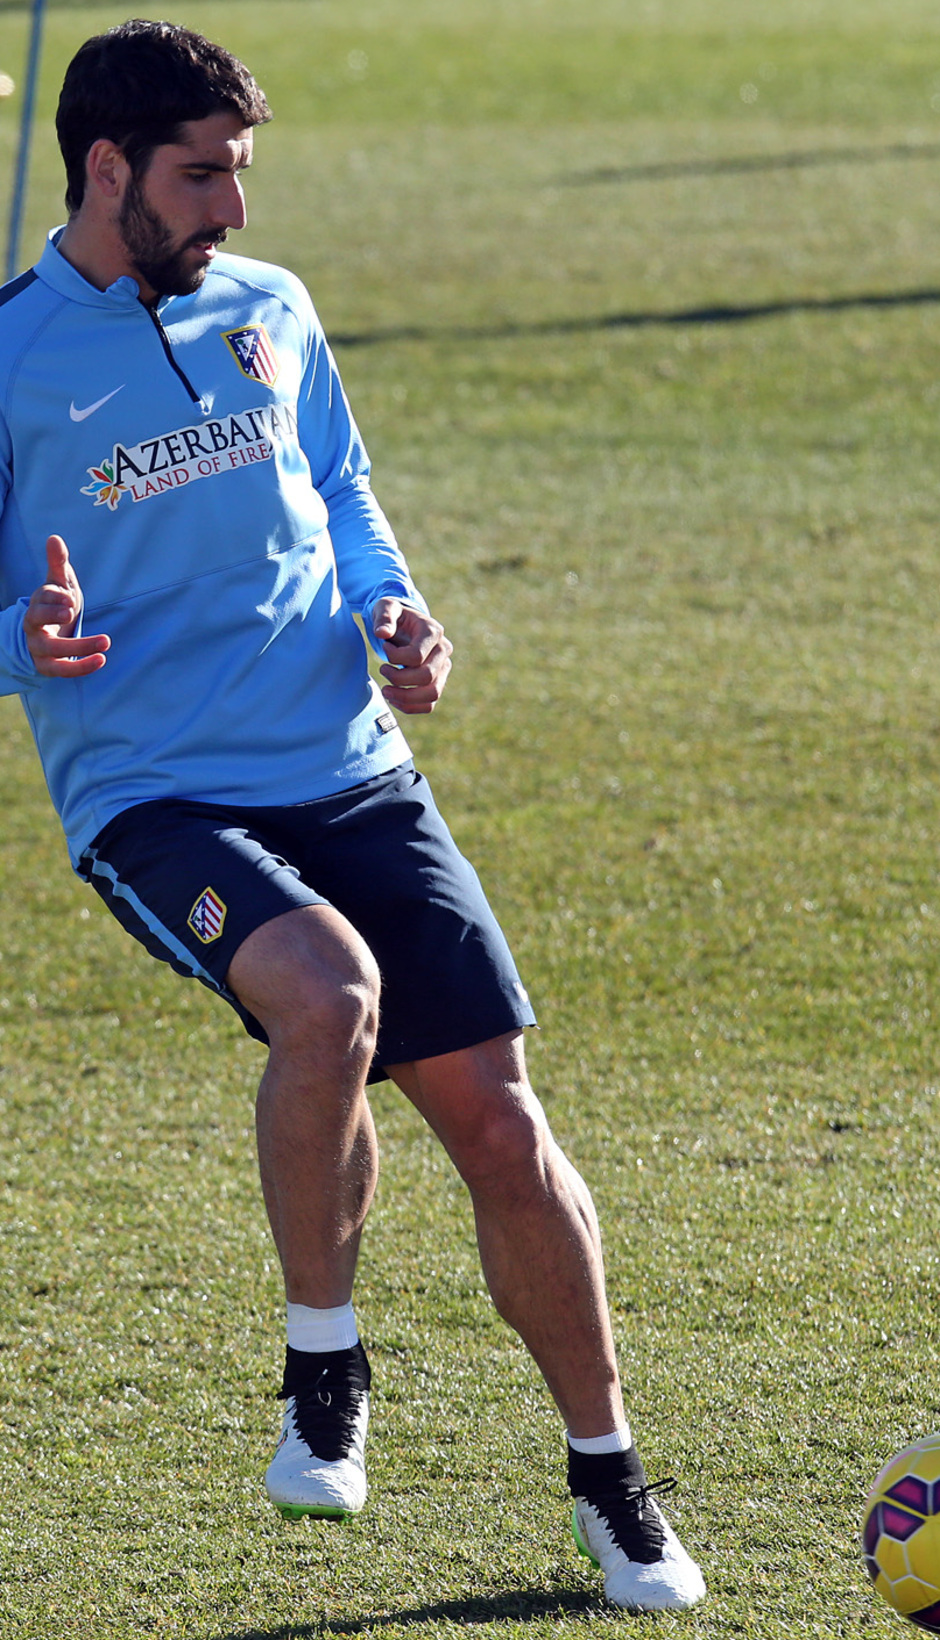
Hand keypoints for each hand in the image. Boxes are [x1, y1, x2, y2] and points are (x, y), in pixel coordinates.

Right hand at [23, 535, 109, 677]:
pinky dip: (81, 667)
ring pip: (53, 650)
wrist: (49, 635)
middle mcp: (33, 628)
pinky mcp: (49, 666)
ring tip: (105, 641)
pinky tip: (102, 659)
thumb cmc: (56, 605)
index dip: (52, 598)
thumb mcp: (59, 584)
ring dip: (78, 647)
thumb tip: (54, 538)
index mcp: (35, 605)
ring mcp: (39, 649)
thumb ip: (58, 564)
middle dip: (53, 616)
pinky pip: (63, 670)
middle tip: (72, 611)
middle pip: (36, 621)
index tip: (69, 597)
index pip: (39, 600)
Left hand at [373, 597, 452, 713]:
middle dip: (399, 679)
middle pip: (427, 676)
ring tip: (386, 691)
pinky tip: (393, 698)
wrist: (404, 624)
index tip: (384, 646)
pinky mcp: (438, 681)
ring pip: (432, 694)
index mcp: (433, 631)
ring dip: (405, 698)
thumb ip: (384, 617)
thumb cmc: (394, 615)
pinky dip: (410, 707)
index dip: (394, 657)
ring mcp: (443, 668)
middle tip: (382, 670)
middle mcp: (444, 650)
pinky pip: (429, 704)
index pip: (416, 655)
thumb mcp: (386, 607)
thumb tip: (382, 633)